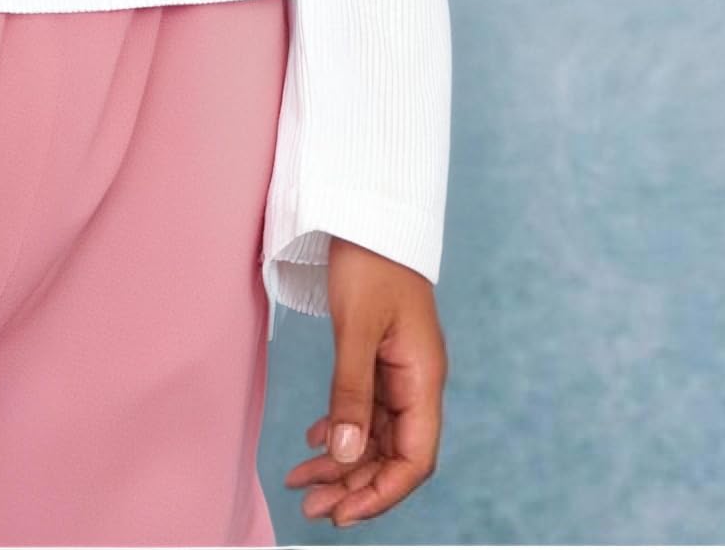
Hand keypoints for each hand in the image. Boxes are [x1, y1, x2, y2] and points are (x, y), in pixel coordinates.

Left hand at [283, 239, 446, 527]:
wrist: (367, 210)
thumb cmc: (368, 260)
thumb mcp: (355, 326)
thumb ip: (352, 391)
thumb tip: (347, 457)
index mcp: (423, 378)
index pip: (415, 458)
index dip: (383, 493)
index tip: (343, 513)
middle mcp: (416, 381)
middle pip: (392, 454)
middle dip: (354, 485)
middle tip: (309, 507)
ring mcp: (398, 370)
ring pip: (375, 435)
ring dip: (343, 462)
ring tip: (301, 483)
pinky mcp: (378, 357)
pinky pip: (364, 408)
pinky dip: (341, 428)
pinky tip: (315, 440)